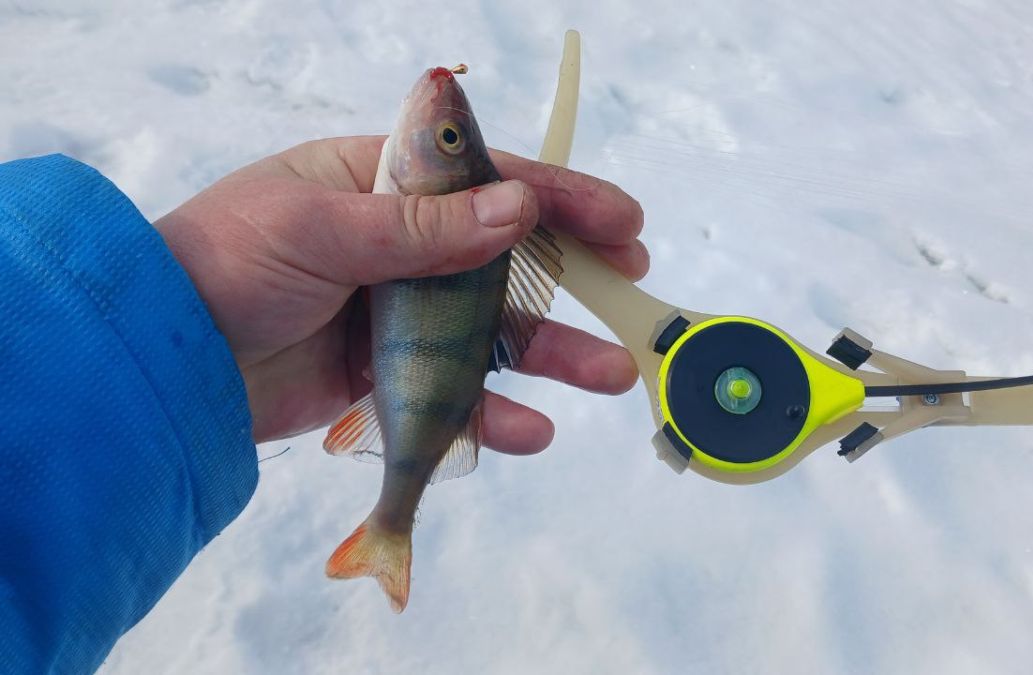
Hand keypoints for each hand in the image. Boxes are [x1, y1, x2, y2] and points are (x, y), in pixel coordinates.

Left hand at [155, 136, 647, 449]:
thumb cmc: (225, 264)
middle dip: (573, 274)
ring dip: (552, 353)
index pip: (488, 181)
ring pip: (491, 331)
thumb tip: (521, 210)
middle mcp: (399, 244)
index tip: (623, 221)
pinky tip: (530, 430)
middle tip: (632, 284)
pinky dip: (491, 415)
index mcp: (382, 183)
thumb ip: (424, 230)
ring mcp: (396, 312)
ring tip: (609, 374)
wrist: (158, 357)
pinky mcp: (383, 374)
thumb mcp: (321, 229)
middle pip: (505, 257)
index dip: (562, 197)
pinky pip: (453, 392)